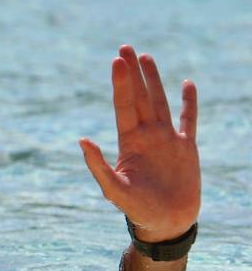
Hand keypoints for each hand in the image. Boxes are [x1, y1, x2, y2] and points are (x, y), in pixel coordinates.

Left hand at [80, 45, 199, 242]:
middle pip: (139, 96)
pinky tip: (186, 84)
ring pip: (160, 101)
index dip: (121, 83)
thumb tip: (82, 140)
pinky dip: (188, 103)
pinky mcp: (186, 147)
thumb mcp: (113, 188)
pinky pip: (188, 120)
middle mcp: (147, 135)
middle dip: (133, 73)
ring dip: (154, 80)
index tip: (117, 61)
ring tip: (146, 57)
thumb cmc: (137, 209)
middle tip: (125, 47)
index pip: (124, 105)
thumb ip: (98, 165)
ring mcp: (167, 139)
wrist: (166, 223)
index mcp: (129, 141)